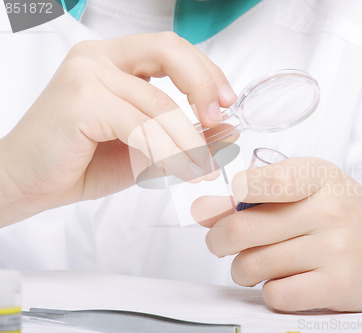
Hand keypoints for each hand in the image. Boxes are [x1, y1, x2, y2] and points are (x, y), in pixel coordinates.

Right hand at [0, 32, 236, 226]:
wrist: (26, 184)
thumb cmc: (82, 161)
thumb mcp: (146, 147)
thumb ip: (185, 135)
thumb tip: (230, 130)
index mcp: (114, 60)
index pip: (172, 48)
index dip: (206, 72)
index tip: (227, 103)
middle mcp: (98, 57)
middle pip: (169, 51)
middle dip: (204, 85)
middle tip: (220, 118)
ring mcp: (86, 74)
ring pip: (159, 103)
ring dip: (189, 141)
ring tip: (203, 167)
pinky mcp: (79, 100)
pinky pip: (141, 126)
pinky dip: (168, 152)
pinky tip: (181, 170)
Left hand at [192, 157, 361, 312]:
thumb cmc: (352, 221)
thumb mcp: (316, 193)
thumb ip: (262, 196)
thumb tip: (205, 210)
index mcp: (319, 176)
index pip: (258, 181)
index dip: (226, 199)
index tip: (215, 210)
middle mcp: (328, 208)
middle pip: (241, 228)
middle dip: (218, 241)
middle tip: (221, 244)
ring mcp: (336, 247)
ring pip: (252, 265)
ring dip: (242, 270)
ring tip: (254, 266)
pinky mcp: (339, 285)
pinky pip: (276, 295)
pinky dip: (270, 293)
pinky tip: (282, 284)